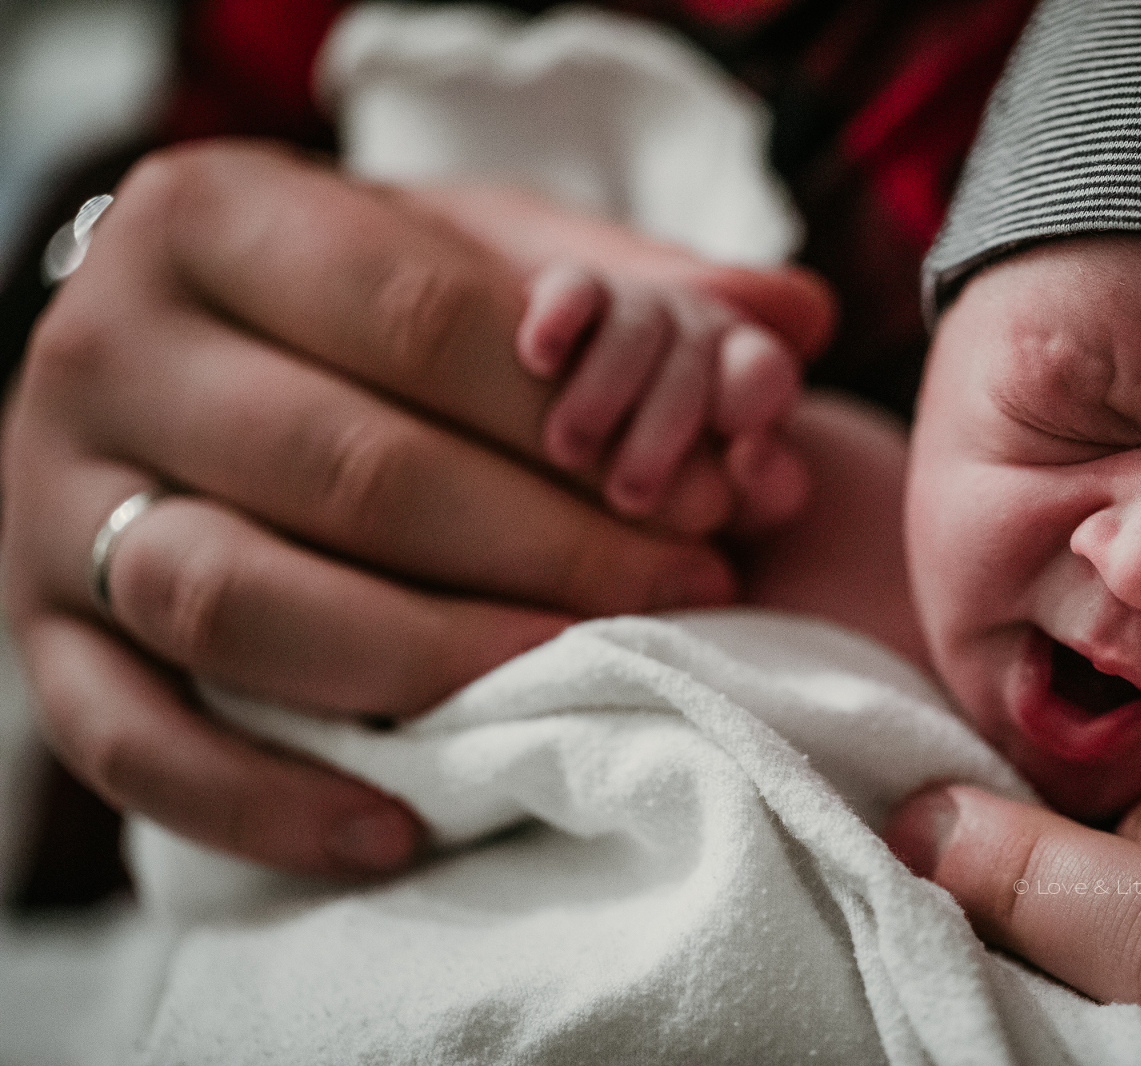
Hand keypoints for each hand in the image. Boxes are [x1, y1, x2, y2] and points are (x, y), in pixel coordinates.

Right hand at [1, 140, 833, 878]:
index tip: (710, 490)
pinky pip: (132, 745)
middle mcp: (102, 351)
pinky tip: (398, 824)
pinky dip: (264, 799)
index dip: (581, 413)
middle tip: (688, 586)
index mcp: (211, 216)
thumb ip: (627, 277)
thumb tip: (795, 316)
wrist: (174, 364)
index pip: (417, 314)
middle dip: (546, 544)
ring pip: (235, 602)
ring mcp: (55, 505)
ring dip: (431, 658)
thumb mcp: (473, 250)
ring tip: (583, 676)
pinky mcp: (45, 640)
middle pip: (346, 468)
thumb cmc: (354, 308)